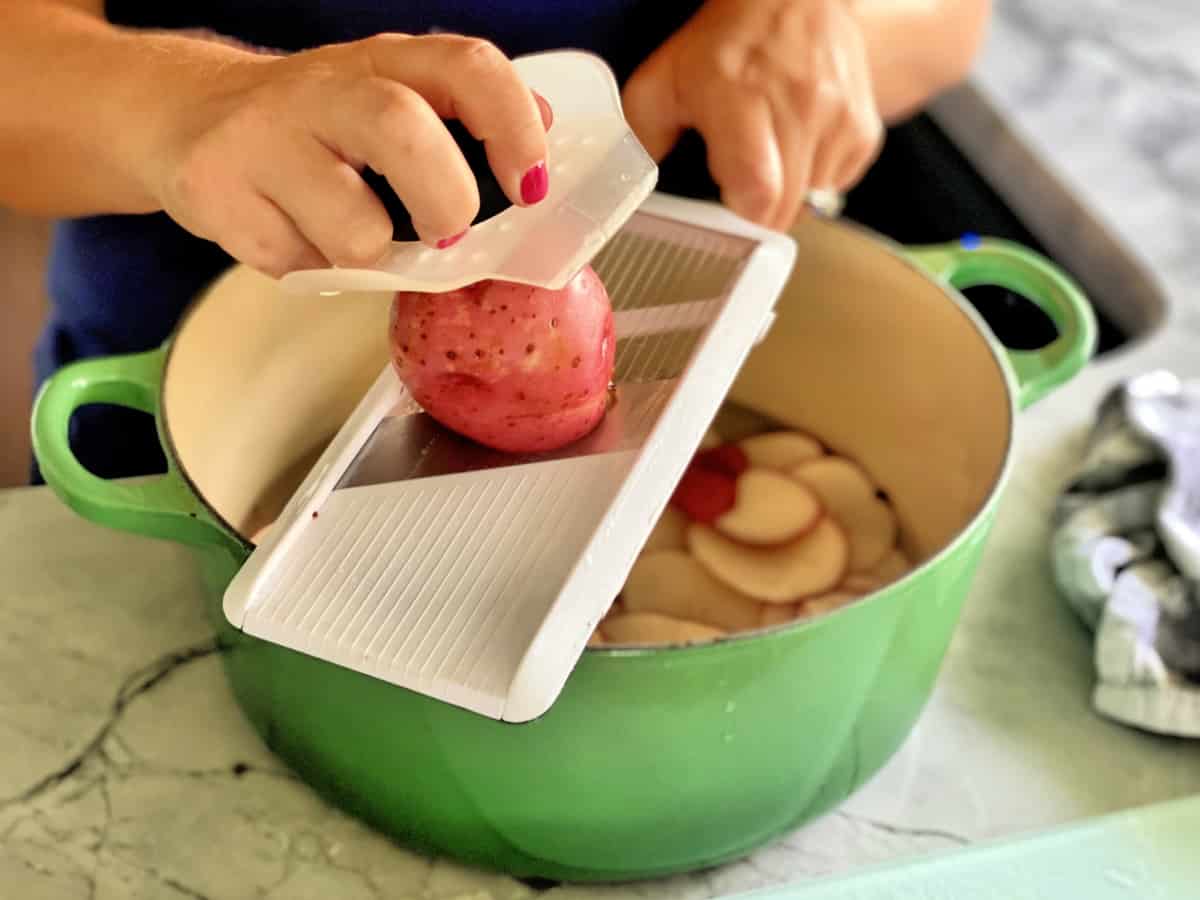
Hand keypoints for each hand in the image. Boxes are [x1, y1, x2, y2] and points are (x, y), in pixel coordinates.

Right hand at [147, 34, 552, 276]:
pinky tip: (295, 237)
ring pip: (353, 228)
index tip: (529, 188)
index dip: (513, 128)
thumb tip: (541, 129)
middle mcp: (326, 88)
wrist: (183, 115)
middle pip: (404, 130)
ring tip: (351, 237)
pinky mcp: (217, 190)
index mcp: (387, 61)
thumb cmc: (314, 124)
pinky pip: (298, 265)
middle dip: (445, 201)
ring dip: (369, 256)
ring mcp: (264, 137)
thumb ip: (462, 116)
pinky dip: (314, 271)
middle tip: (446, 233)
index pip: (468, 67)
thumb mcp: (390, 97)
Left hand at [622, 0, 882, 230]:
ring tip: (766, 152)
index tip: (724, 200)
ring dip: (784, 193)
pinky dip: (812, 178)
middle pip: (783, 211)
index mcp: (744, 103)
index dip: (738, 213)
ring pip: (809, 202)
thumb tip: (630, 188)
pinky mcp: (862, 130)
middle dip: (756, 210)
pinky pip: (834, 183)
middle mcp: (800, 112)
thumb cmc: (725, 39)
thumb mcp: (663, 80)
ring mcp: (839, 122)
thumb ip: (642, 137)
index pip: (758, 194)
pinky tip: (793, 146)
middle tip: (737, 180)